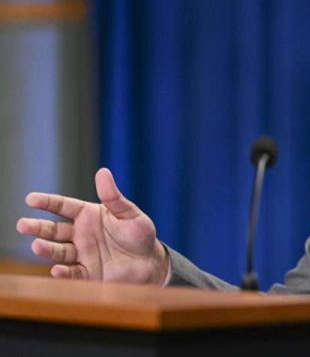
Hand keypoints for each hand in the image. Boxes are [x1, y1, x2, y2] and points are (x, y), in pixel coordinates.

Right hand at [16, 167, 167, 283]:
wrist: (151, 262)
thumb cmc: (141, 235)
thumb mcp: (129, 213)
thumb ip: (113, 197)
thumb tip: (102, 172)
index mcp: (89, 216)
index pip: (63, 206)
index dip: (47, 202)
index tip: (30, 199)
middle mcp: (81, 235)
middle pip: (54, 230)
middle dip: (37, 227)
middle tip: (22, 225)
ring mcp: (82, 255)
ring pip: (59, 251)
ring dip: (47, 249)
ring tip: (36, 245)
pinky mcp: (88, 273)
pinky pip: (72, 273)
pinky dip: (63, 272)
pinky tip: (57, 269)